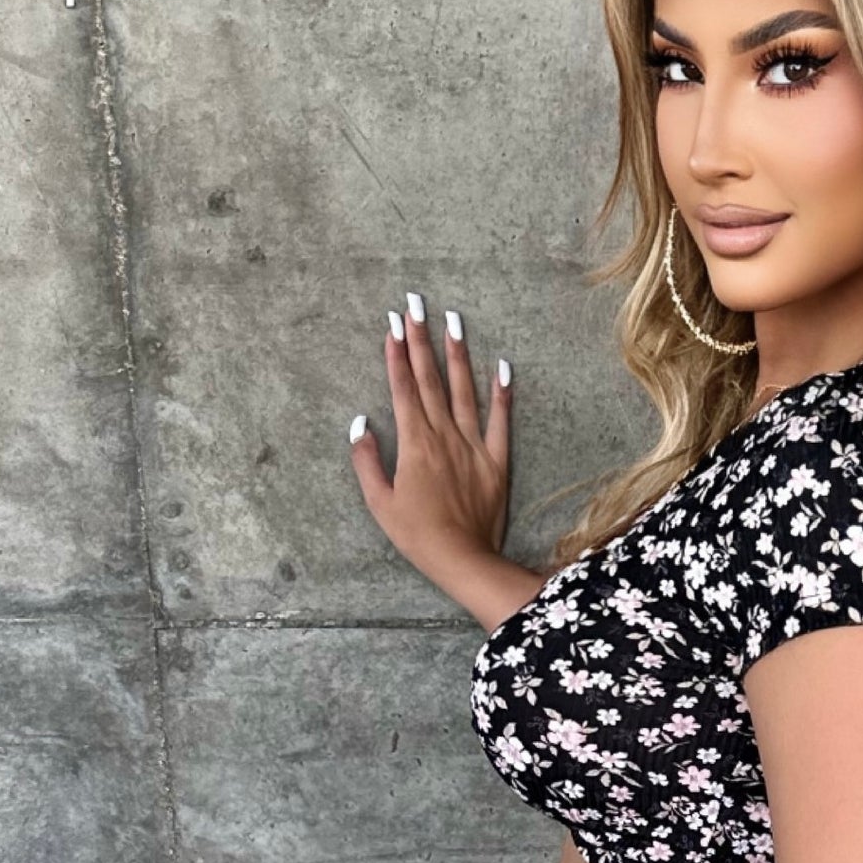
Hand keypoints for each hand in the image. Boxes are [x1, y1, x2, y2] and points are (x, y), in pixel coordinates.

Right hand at [350, 294, 510, 596]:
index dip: (396, 354)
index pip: (402, 388)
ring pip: (464, 390)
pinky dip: (501, 393)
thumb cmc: (416, 534)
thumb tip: (360, 424)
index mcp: (413, 443)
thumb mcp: (379, 501)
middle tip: (416, 304)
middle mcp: (443, 435)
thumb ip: (366, 460)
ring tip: (453, 320)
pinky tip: (501, 366)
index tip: (392, 323)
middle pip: (430, 379)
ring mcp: (472, 445)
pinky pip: (499, 421)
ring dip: (457, 353)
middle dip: (421, 339)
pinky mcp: (496, 460)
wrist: (462, 558)